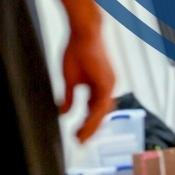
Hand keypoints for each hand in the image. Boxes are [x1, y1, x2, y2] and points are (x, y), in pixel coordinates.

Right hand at [61, 27, 115, 141]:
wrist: (83, 32)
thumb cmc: (77, 50)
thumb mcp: (70, 79)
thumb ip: (70, 97)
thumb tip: (64, 113)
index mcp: (100, 85)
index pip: (94, 110)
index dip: (86, 123)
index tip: (77, 134)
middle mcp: (108, 86)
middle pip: (100, 114)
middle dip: (90, 129)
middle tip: (79, 142)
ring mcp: (109, 84)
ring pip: (102, 113)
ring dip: (92, 127)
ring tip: (80, 138)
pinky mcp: (107, 82)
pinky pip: (101, 106)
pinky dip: (93, 118)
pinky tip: (84, 127)